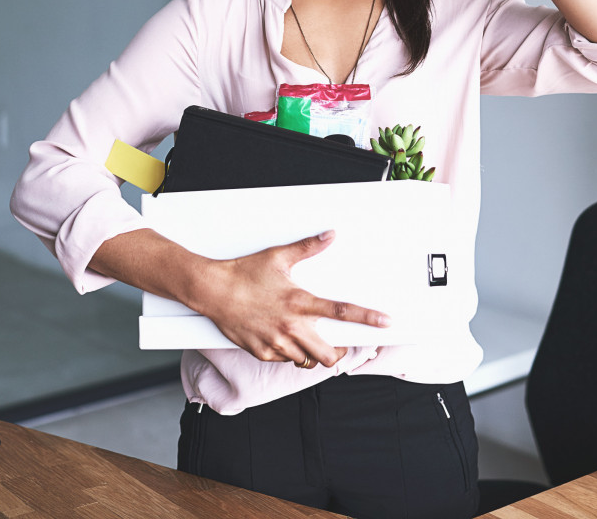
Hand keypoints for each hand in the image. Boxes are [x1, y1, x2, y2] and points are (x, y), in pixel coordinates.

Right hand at [195, 230, 391, 367]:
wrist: (212, 290)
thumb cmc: (244, 273)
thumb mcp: (278, 256)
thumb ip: (307, 248)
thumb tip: (329, 236)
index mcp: (299, 302)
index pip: (341, 312)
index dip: (367, 318)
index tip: (385, 321)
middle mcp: (290, 326)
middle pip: (329, 354)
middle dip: (339, 353)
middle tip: (339, 345)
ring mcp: (276, 342)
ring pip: (307, 360)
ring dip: (313, 353)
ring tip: (310, 340)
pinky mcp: (261, 352)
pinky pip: (284, 360)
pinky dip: (289, 353)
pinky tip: (285, 340)